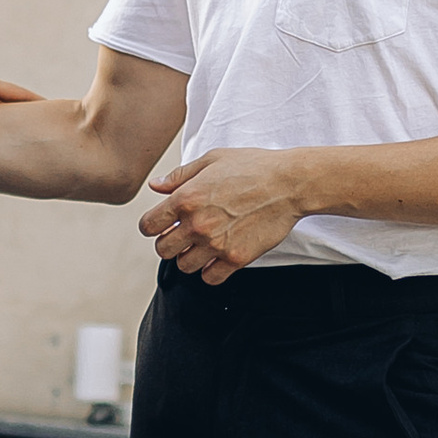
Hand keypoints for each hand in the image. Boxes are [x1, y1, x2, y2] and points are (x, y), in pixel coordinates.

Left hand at [138, 150, 306, 282]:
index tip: (163, 224)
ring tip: (203, 244)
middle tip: (183, 235)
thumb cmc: (253, 167)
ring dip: (190, 257)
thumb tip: (155, 186)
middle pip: (163, 250)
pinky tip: (217, 257)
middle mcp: (197, 224)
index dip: (152, 225)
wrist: (289, 184)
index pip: (148, 226)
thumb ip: (179, 175)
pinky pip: (210, 278)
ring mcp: (216, 244)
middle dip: (169, 242)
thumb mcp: (212, 160)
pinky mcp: (236, 258)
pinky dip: (210, 271)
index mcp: (186, 198)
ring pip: (184, 266)